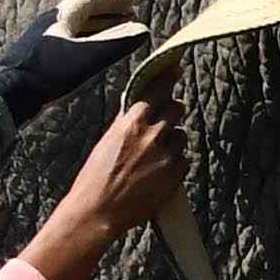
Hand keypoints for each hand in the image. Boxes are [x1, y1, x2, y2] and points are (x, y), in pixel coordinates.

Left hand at [0, 0, 152, 129]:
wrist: (9, 93)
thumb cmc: (48, 72)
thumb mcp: (88, 57)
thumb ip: (117, 43)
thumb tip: (143, 30)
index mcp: (62, 16)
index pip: (91, 0)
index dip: (114, 0)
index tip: (132, 2)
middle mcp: (52, 22)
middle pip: (84, 12)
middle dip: (108, 13)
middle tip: (129, 16)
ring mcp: (43, 39)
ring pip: (77, 28)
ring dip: (98, 28)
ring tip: (117, 34)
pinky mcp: (39, 56)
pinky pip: (70, 42)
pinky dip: (87, 43)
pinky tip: (92, 55)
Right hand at [21, 90, 181, 279]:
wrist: (98, 211)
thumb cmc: (95, 178)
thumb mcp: (107, 141)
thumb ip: (127, 124)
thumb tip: (141, 111)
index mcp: (132, 122)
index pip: (157, 91)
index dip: (168, 79)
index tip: (176, 68)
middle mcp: (153, 134)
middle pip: (177, 109)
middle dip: (172, 113)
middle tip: (165, 122)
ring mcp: (167, 154)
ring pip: (180, 136)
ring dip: (172, 143)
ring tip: (153, 160)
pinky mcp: (176, 174)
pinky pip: (184, 160)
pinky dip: (175, 164)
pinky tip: (157, 174)